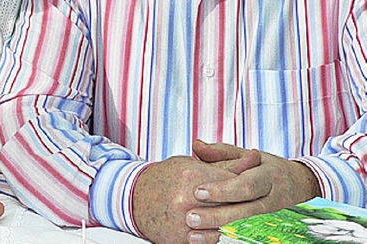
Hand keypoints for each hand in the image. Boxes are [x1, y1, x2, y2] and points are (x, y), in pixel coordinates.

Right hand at [132, 142, 260, 243]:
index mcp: (192, 175)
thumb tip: (256, 158)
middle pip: (231, 205)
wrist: (135, 198)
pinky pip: (210, 241)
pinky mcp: (181, 239)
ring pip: (224, 227)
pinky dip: (219, 237)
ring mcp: (184, 221)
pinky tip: (225, 230)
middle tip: (257, 205)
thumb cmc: (166, 177)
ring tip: (246, 220)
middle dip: (246, 205)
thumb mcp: (192, 164)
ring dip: (236, 225)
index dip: (248, 183)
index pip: (232, 180)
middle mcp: (188, 198)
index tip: (259, 184)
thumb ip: (225, 163)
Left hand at [184, 142, 320, 241]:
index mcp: (266, 177)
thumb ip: (220, 152)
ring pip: (243, 228)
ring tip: (192, 235)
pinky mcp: (264, 229)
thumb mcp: (246, 154)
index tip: (198, 191)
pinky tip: (206, 242)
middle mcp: (269, 199)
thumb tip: (196, 146)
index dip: (223, 190)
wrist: (298, 183)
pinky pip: (244, 236)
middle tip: (190, 217)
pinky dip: (225, 240)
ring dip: (217, 234)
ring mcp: (268, 217)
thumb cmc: (265, 166)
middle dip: (216, 216)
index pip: (245, 185)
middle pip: (243, 211)